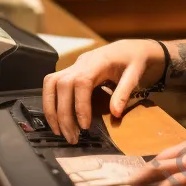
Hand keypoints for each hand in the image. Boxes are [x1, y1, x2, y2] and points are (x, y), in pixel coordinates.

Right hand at [41, 40, 163, 142]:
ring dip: (51, 109)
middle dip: (63, 114)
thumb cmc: (133, 60)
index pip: (81, 82)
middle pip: (62, 85)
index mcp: (97, 62)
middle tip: (72, 137)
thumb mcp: (135, 74)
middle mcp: (80, 63)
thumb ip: (124, 92)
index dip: (80, 105)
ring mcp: (73, 66)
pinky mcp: (70, 72)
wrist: (128, 48)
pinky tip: (57, 120)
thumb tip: (115, 113)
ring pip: (51, 84)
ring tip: (59, 131)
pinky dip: (51, 103)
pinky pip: (52, 85)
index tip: (85, 126)